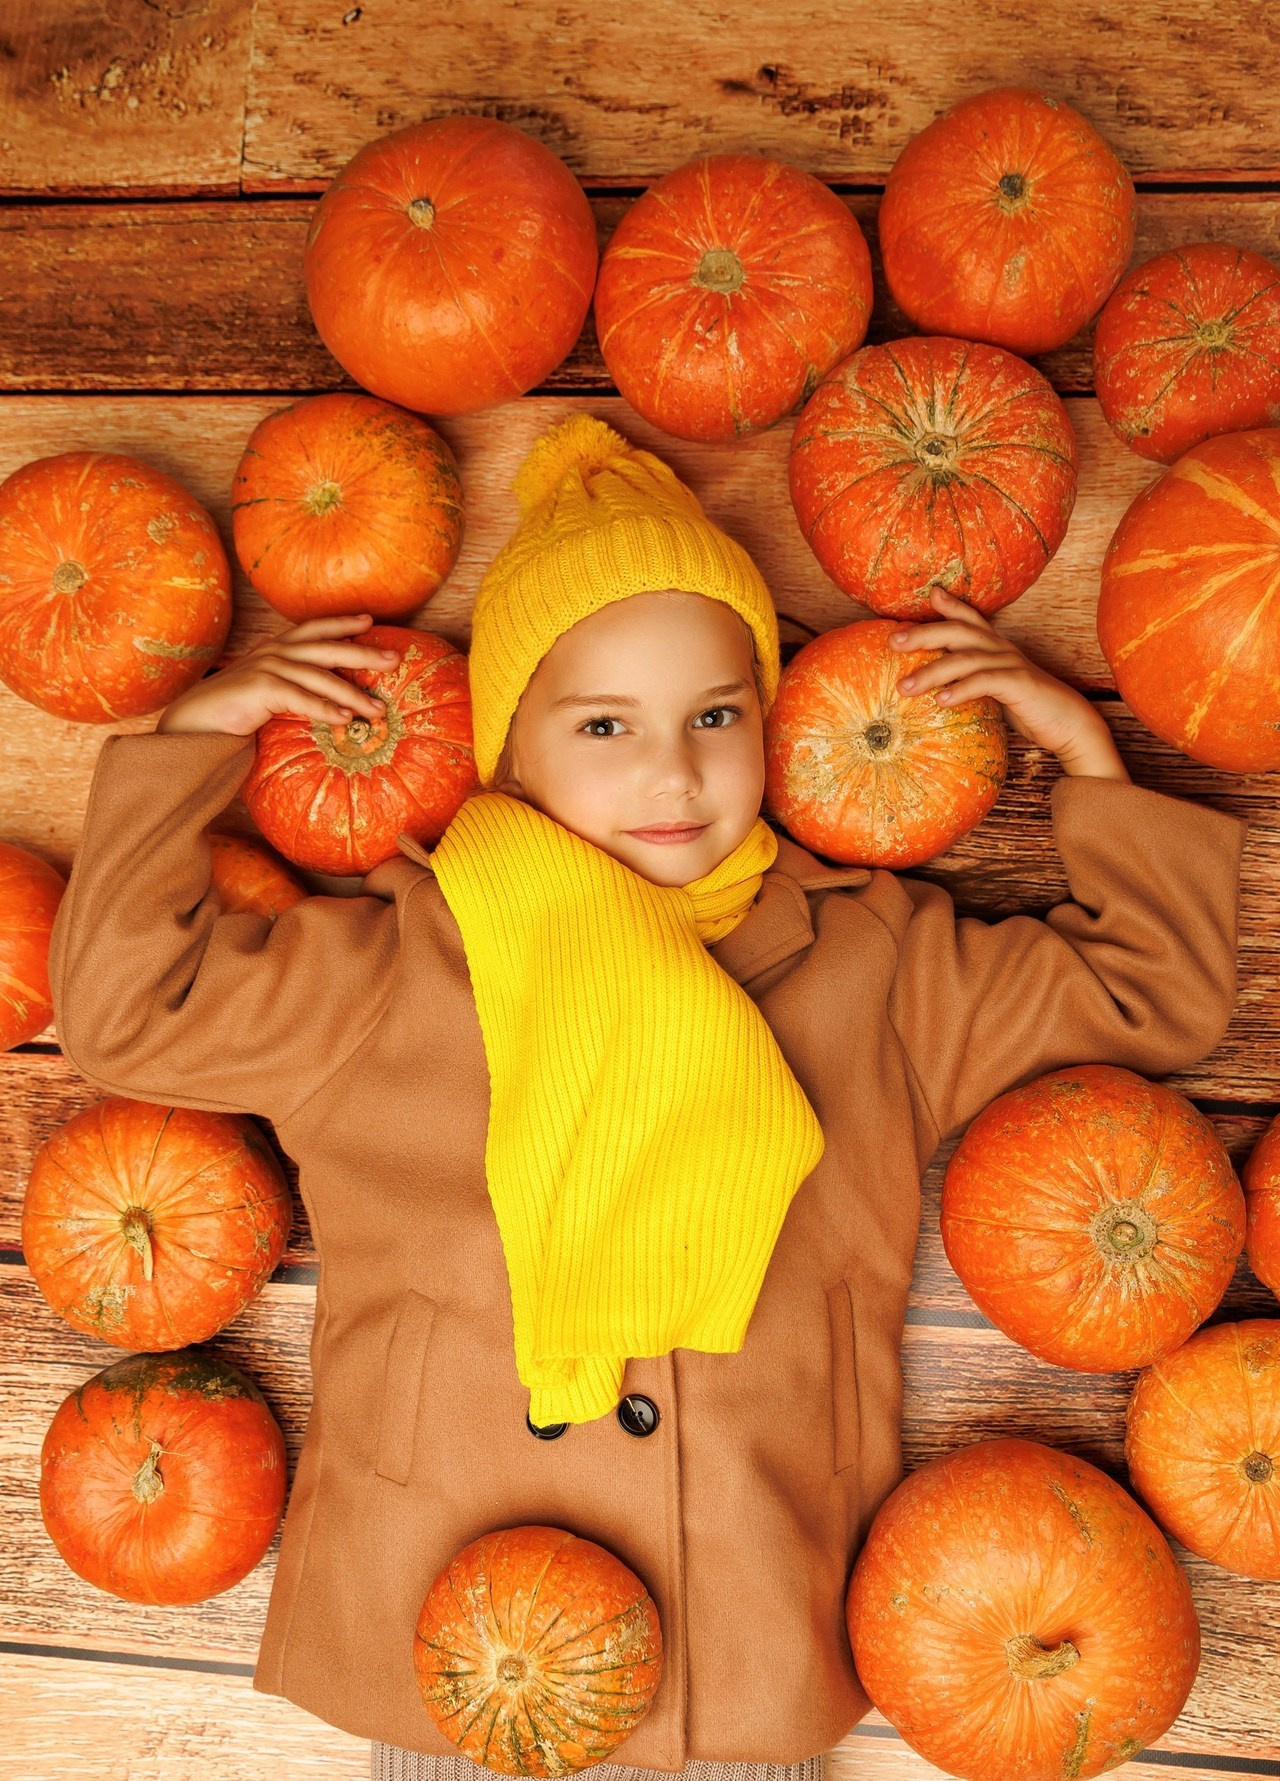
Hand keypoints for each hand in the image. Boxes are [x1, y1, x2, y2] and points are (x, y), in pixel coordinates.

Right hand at [154, 613, 401, 736]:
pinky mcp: (260, 688)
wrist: (193, 725)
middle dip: (363, 653)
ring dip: (352, 694)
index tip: (370, 621)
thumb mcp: (267, 693)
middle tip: (394, 660)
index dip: (341, 623)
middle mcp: (273, 652)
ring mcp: (266, 667)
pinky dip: (325, 709)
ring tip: (378, 710)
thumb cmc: (232, 713)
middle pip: (326, 648)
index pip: (314, 629)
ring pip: (320, 677)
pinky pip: (301, 699)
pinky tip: (346, 719)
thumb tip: (331, 699)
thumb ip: (293, 687)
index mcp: (275, 648)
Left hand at [888, 587, 1129, 779]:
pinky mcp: (1020, 685)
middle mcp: (1003, 649)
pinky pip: (985, 682)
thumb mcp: (997, 689)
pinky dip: (960, 690)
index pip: (971, 620)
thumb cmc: (1030, 709)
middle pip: (959, 632)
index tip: (929, 592)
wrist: (1071, 724)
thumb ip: (973, 679)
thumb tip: (940, 687)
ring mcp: (1012, 665)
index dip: (950, 605)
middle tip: (892, 641)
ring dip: (931, 672)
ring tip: (904, 688)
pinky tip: (940, 701)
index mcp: (997, 648)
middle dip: (924, 633)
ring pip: (966, 659)